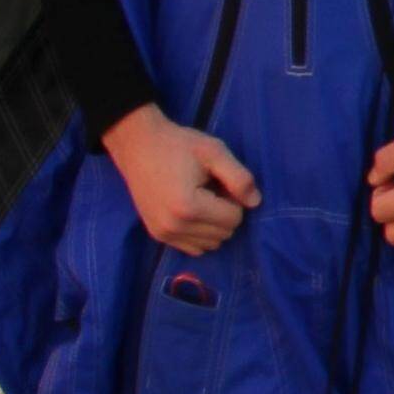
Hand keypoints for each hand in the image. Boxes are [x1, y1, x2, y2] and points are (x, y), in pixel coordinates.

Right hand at [101, 109, 259, 255]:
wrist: (138, 145)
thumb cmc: (178, 145)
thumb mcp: (214, 152)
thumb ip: (239, 178)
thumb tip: (255, 203)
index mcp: (188, 207)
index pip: (234, 218)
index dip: (234, 198)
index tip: (219, 181)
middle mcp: (174, 227)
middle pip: (224, 233)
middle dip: (225, 212)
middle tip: (210, 188)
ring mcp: (163, 234)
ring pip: (211, 244)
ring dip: (213, 225)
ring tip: (200, 198)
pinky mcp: (158, 236)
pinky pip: (193, 248)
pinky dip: (200, 233)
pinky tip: (191, 211)